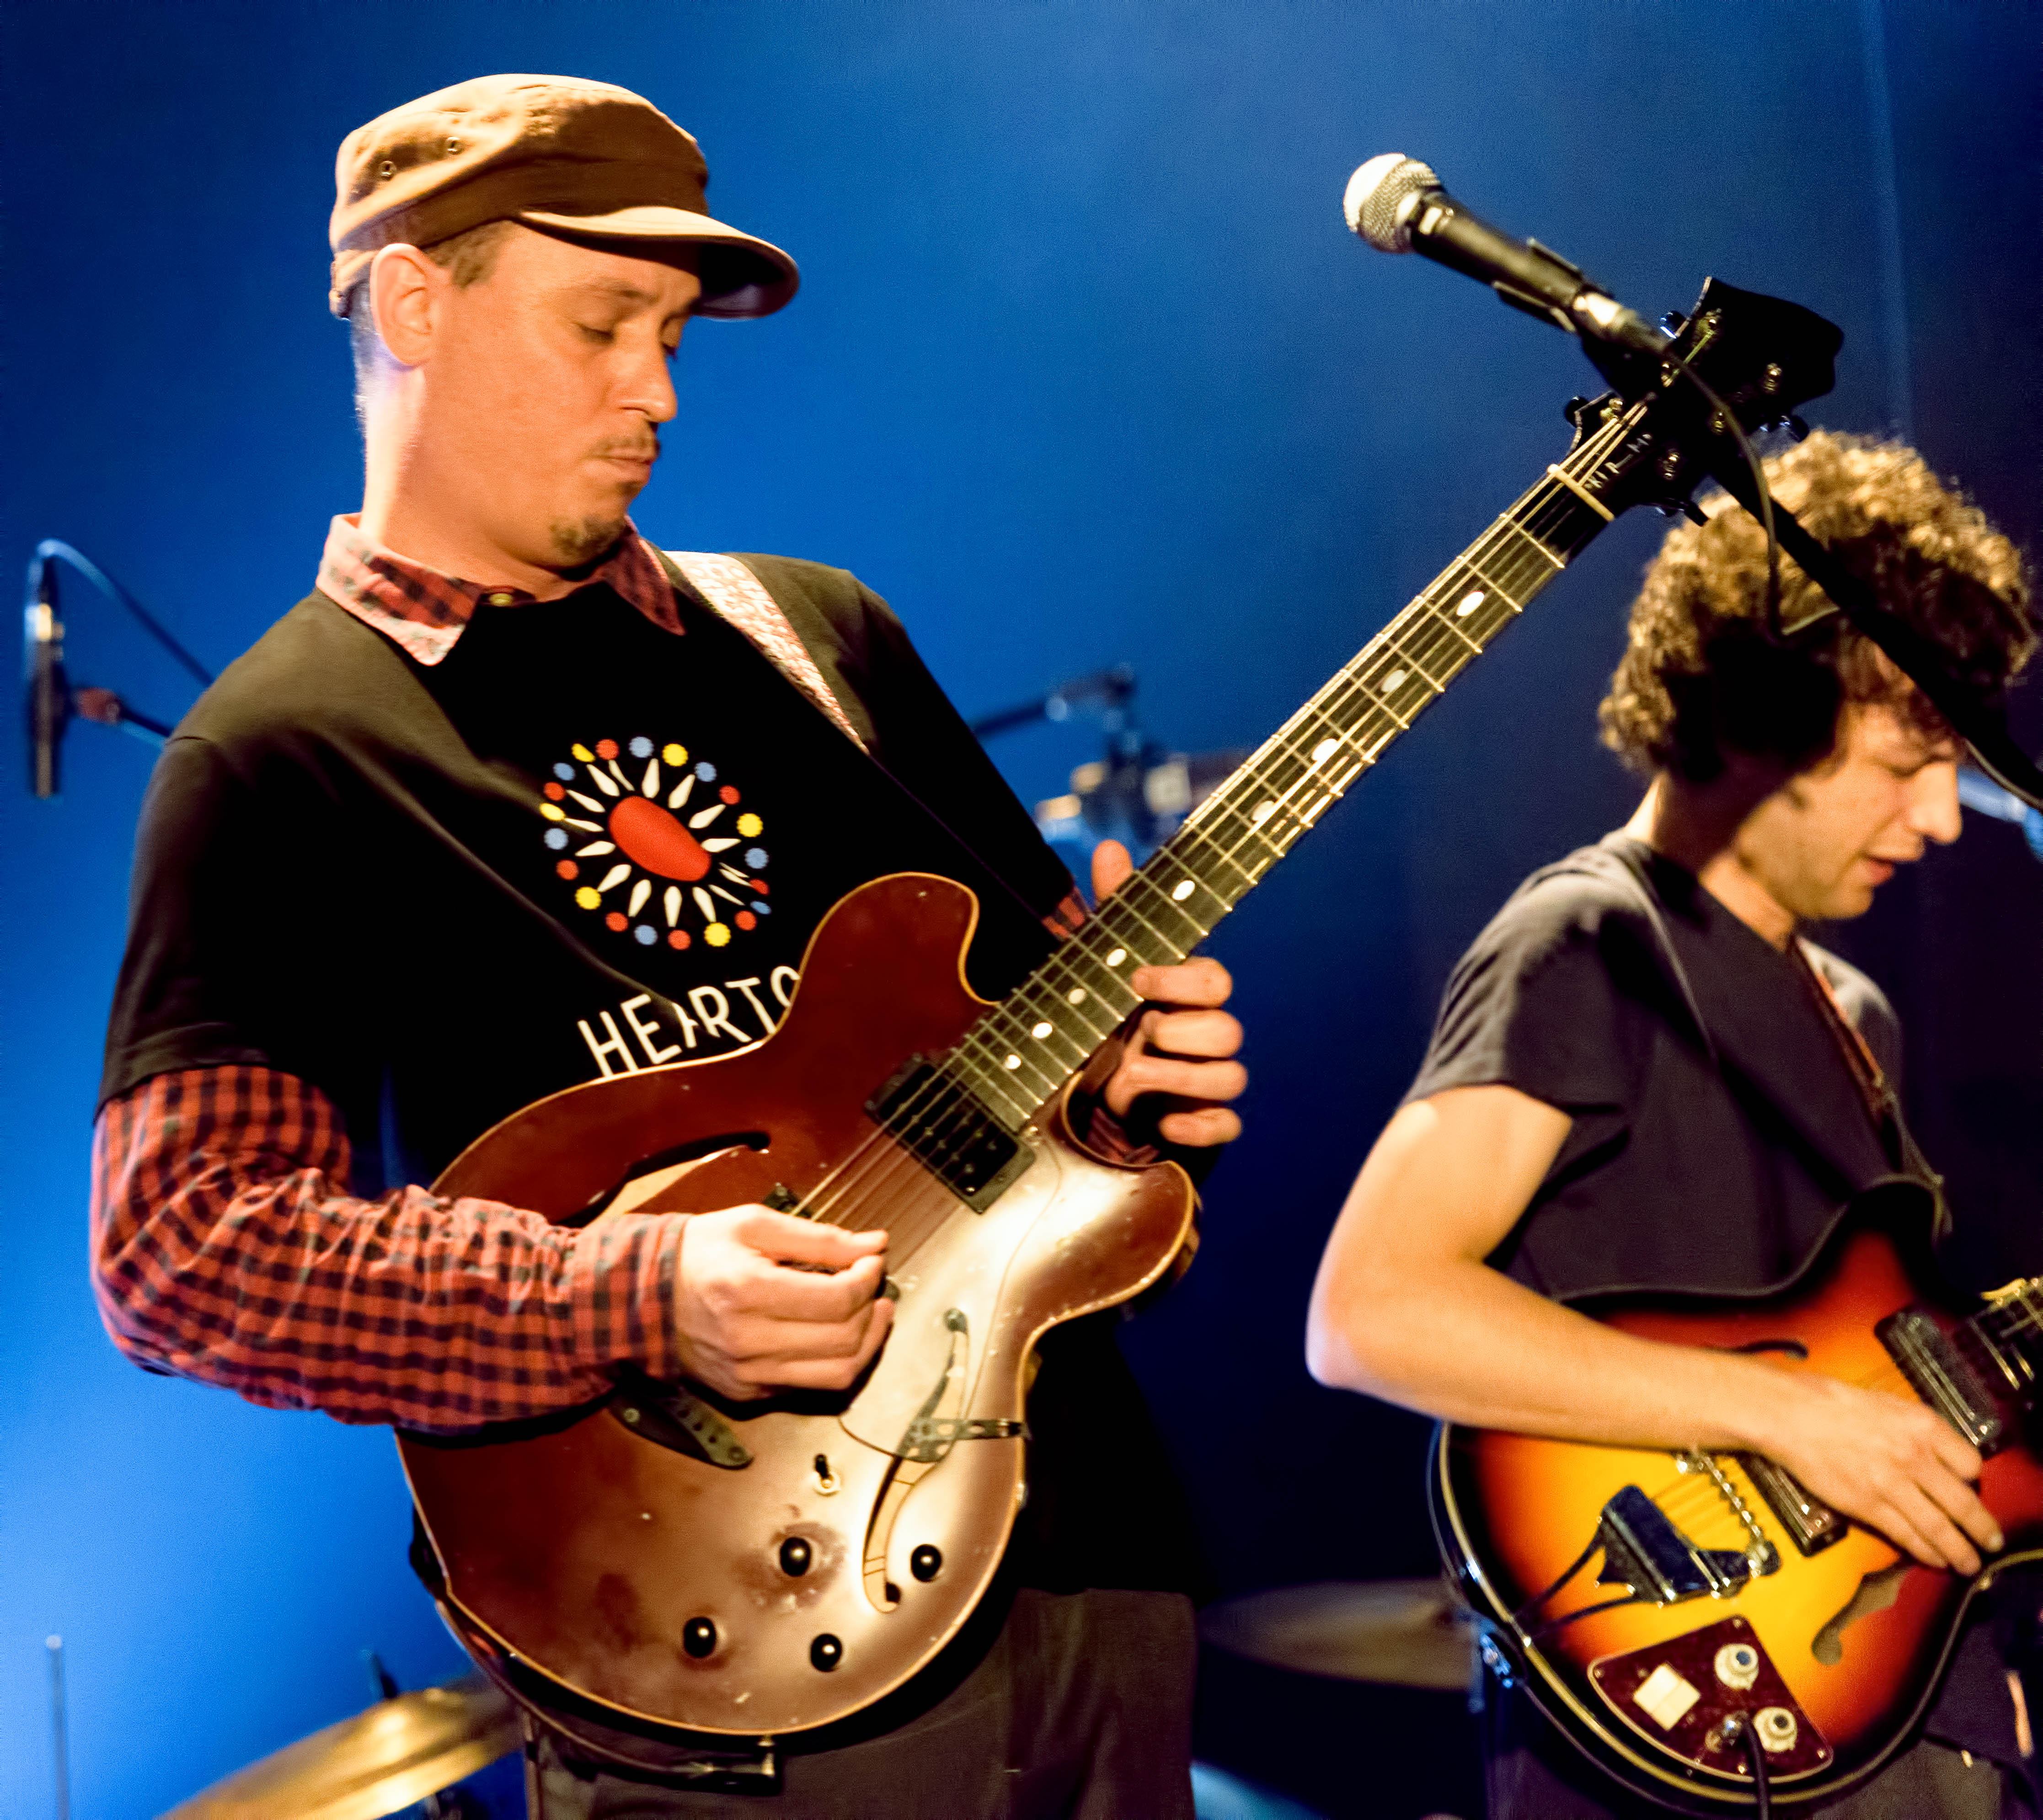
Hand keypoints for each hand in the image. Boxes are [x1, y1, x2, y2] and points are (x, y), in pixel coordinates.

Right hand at [672, 1208, 893, 1400]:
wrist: (642, 1295)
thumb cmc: (699, 1252)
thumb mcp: (755, 1225)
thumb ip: (820, 1238)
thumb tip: (875, 1244)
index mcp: (749, 1291)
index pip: (838, 1299)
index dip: (868, 1278)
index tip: (872, 1260)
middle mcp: (749, 1341)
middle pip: (844, 1340)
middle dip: (872, 1310)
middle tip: (874, 1286)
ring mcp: (748, 1374)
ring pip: (836, 1375)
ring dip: (866, 1344)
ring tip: (869, 1314)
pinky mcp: (747, 1392)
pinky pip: (810, 1387)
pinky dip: (834, 1362)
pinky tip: (834, 1333)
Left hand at [1090, 840, 1246, 1146]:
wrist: (1098, 1092)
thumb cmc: (1113, 1019)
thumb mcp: (1104, 965)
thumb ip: (1114, 910)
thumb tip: (1109, 847)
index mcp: (1189, 997)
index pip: (1215, 980)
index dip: (1181, 979)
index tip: (1137, 979)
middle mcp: (1206, 1037)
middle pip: (1229, 1029)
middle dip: (1181, 1031)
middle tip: (1141, 1031)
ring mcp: (1209, 1082)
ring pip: (1232, 1077)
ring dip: (1182, 1077)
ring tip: (1132, 1076)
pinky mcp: (1205, 1123)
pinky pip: (1227, 1127)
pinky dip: (1200, 1126)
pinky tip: (1165, 1124)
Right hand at [1757, 1372, 1999, 1573]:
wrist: (1792, 1414)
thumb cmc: (1834, 1404)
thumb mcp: (1891, 1404)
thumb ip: (1921, 1431)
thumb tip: (1942, 1458)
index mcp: (1922, 1426)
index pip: (1970, 1464)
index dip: (1974, 1481)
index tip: (1971, 1490)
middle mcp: (1913, 1456)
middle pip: (1963, 1502)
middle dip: (1981, 1528)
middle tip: (1990, 1541)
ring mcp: (1891, 1483)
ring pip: (1939, 1527)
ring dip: (1959, 1551)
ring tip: (1969, 1563)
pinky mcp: (1868, 1505)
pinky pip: (1907, 1535)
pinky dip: (1926, 1551)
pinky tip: (1935, 1558)